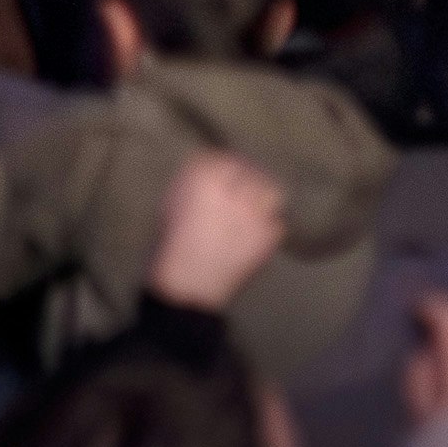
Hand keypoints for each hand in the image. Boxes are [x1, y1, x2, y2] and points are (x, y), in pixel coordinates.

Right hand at [147, 150, 291, 312]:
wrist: (186, 288)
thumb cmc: (170, 248)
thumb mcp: (170, 206)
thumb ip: (191, 185)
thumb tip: (209, 175)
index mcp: (202, 178)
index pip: (223, 158)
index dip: (226, 167)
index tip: (226, 174)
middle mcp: (232, 189)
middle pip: (250, 170)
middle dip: (247, 179)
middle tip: (243, 192)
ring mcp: (254, 212)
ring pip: (271, 192)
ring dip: (265, 198)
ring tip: (259, 208)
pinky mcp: (267, 237)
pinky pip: (277, 224)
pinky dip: (270, 227)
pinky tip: (261, 234)